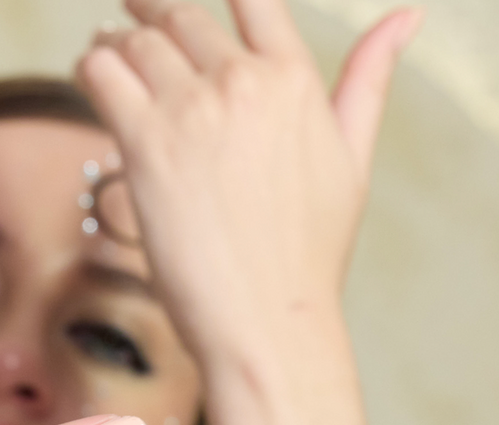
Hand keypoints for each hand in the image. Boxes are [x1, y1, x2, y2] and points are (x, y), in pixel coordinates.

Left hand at [76, 0, 420, 375]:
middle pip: (181, 15)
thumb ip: (369, 81)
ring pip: (134, 40)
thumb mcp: (353, 158)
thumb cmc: (309, 254)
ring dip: (114, 39)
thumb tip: (409, 16)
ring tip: (104, 50)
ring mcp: (192, 109)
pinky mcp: (146, 143)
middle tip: (129, 13)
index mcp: (296, 79)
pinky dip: (90, 66)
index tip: (183, 4)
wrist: (267, 320)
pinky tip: (90, 74)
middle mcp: (244, 82)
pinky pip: (101, 74)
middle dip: (150, 9)